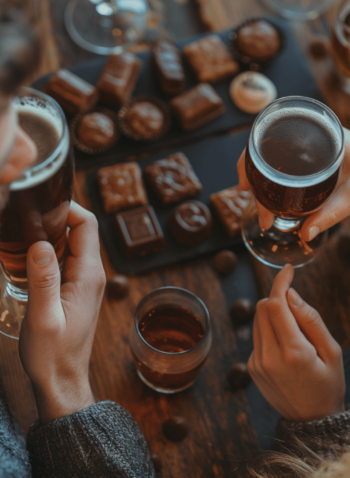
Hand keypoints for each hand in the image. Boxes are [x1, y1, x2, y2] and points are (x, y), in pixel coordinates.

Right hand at [19, 202, 105, 423]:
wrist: (62, 381)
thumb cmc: (53, 355)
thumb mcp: (43, 319)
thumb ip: (43, 281)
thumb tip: (39, 242)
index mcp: (89, 275)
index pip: (86, 224)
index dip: (66, 207)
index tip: (38, 204)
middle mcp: (92, 274)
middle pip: (79, 230)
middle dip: (53, 218)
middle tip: (23, 219)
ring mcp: (86, 282)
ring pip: (71, 244)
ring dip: (49, 235)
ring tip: (21, 235)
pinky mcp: (77, 290)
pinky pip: (65, 260)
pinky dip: (48, 252)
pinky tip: (27, 258)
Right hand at [237, 129, 349, 239]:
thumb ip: (331, 215)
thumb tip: (303, 234)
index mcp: (318, 133)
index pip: (270, 139)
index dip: (250, 161)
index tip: (244, 186)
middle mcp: (311, 136)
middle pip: (268, 153)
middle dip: (256, 182)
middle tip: (261, 214)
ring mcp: (311, 147)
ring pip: (275, 162)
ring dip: (265, 185)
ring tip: (264, 213)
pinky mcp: (314, 158)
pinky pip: (286, 168)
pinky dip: (275, 183)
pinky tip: (272, 200)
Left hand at [248, 265, 344, 420]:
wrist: (311, 421)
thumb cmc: (328, 385)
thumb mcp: (332, 352)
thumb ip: (310, 319)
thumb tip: (290, 294)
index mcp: (293, 352)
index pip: (275, 304)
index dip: (280, 282)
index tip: (288, 270)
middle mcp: (269, 356)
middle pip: (262, 307)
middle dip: (277, 297)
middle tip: (296, 306)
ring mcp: (256, 363)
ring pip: (257, 319)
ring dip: (272, 313)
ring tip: (294, 332)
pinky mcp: (251, 367)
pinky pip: (257, 336)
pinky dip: (269, 330)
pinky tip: (285, 346)